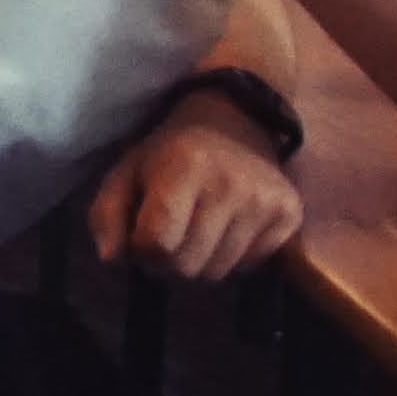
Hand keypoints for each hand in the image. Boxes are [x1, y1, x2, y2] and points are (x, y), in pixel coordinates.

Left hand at [87, 102, 304, 282]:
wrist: (236, 122)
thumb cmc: (170, 151)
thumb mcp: (127, 171)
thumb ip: (107, 214)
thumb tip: (111, 259)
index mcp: (184, 168)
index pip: (157, 243)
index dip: (142, 251)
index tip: (142, 238)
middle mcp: (230, 186)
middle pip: (186, 265)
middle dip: (167, 262)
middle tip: (168, 238)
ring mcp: (264, 202)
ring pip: (217, 273)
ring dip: (199, 263)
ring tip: (195, 232)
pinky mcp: (289, 215)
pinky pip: (249, 267)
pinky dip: (230, 259)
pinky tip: (225, 229)